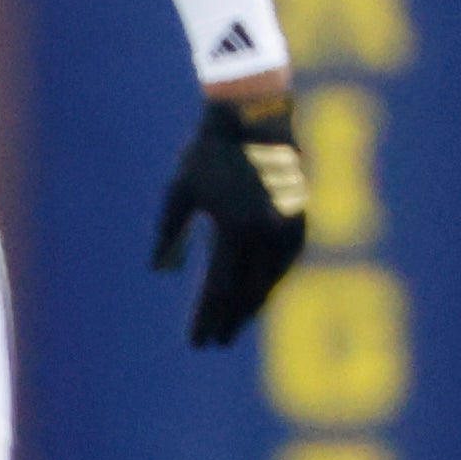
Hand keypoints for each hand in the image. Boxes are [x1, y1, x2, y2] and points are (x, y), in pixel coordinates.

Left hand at [152, 98, 308, 349]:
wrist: (254, 116)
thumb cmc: (207, 154)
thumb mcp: (179, 191)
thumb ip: (169, 234)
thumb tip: (161, 272)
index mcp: (232, 226)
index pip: (218, 288)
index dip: (207, 319)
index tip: (197, 343)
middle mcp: (264, 232)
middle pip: (246, 292)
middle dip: (230, 320)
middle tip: (216, 343)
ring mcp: (287, 227)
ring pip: (270, 281)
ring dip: (252, 307)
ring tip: (234, 326)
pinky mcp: (299, 219)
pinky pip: (284, 264)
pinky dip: (270, 284)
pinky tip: (258, 296)